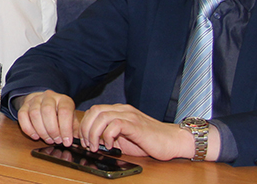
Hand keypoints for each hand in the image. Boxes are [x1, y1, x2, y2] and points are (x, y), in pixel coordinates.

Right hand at [16, 90, 78, 145]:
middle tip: (56, 141)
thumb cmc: (61, 114)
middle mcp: (49, 97)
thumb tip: (78, 142)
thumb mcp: (71, 119)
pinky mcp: (25, 105)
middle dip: (52, 130)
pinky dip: (28, 128)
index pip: (64, 111)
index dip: (65, 128)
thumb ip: (75, 129)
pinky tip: (35, 136)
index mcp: (63, 99)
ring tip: (48, 139)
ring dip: (41, 130)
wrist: (46, 102)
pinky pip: (22, 116)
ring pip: (35, 113)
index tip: (66, 141)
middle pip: (47, 111)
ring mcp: (36, 100)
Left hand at [79, 103, 197, 159]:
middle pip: (94, 111)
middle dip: (86, 129)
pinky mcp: (136, 125)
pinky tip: (110, 145)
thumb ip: (109, 136)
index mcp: (118, 111)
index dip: (84, 124)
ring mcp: (129, 115)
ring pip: (102, 116)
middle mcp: (122, 109)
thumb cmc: (150, 142)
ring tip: (96, 146)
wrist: (173, 141)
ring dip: (94, 133)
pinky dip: (107, 135)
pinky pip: (115, 124)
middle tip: (87, 144)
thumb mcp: (124, 139)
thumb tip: (91, 142)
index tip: (83, 140)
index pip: (94, 111)